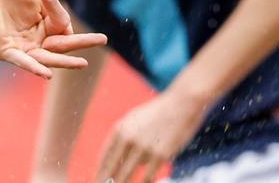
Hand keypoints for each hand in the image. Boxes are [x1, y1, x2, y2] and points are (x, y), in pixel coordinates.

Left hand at [0, 0, 106, 78]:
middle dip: (81, 43)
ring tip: (82, 64)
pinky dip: (34, 68)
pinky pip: (22, 61)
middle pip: (61, 46)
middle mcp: (34, 41)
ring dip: (63, 62)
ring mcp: (20, 47)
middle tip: (103, 39)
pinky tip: (46, 74)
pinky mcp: (5, 50)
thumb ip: (52, 9)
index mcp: (42, 28)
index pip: (62, 27)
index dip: (59, 13)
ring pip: (46, 58)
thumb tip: (66, 25)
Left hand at [94, 90, 208, 182]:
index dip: (100, 170)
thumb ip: (125, 138)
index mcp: (120, 128)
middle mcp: (129, 138)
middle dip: (106, 181)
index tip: (96, 179)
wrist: (182, 103)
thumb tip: (118, 160)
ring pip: (127, 173)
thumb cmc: (158, 112)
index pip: (105, 155)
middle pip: (112, 167)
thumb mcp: (135, 120)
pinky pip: (148, 176)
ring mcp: (144, 147)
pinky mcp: (161, 155)